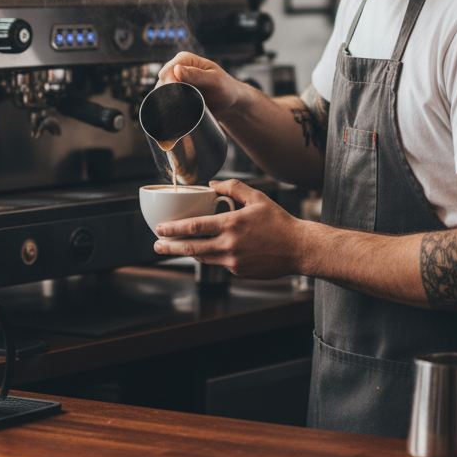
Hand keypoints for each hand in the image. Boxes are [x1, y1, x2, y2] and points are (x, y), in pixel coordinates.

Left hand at [152, 179, 304, 278]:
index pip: (195, 227)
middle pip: (192, 248)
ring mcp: (234, 261)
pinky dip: (208, 256)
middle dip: (171, 246)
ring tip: (172, 249)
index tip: (160, 228)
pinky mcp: (239, 272)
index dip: (174, 228)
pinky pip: (218, 263)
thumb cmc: (279, 222)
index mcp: (232, 224)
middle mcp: (230, 245)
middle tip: (157, 244)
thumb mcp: (257, 198)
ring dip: (186, 253)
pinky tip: (202, 251)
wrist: (299, 249)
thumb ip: (233, 188)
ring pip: (203, 257)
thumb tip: (212, 185)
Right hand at [156, 52, 243, 115]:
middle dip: (169, 94)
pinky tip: (178, 110)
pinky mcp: (175, 91)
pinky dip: (169, 104)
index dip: (170, 85)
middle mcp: (178, 67)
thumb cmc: (226, 88)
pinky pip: (165, 98)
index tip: (181, 96)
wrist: (229, 102)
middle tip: (185, 104)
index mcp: (185, 59)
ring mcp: (175, 80)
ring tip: (185, 107)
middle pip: (162, 81)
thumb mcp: (215, 81)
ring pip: (161, 90)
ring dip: (169, 100)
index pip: (167, 71)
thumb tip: (176, 69)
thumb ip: (197, 75)